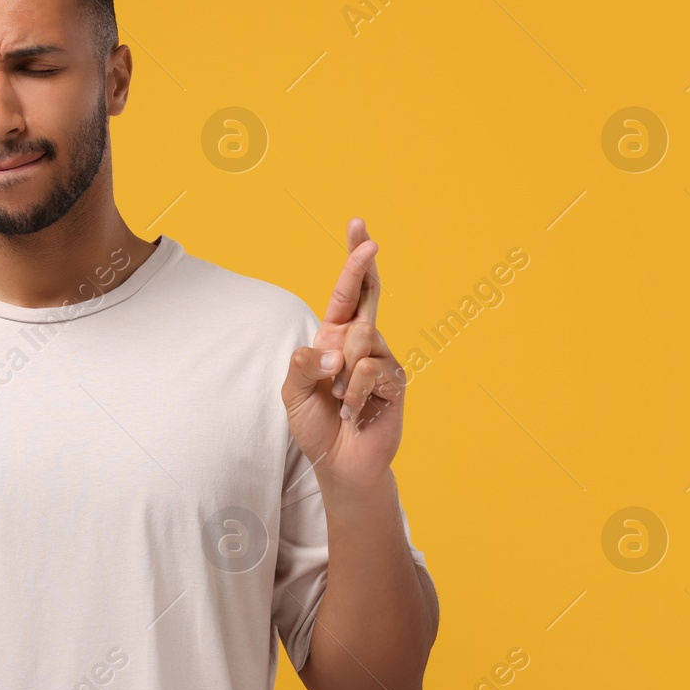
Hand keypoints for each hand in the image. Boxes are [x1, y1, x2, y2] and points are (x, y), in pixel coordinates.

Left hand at [281, 217, 405, 488]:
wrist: (339, 463)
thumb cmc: (317, 424)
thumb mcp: (293, 392)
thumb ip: (302, 365)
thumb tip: (333, 351)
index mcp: (335, 337)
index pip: (346, 292)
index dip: (353, 260)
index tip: (359, 226)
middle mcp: (363, 342)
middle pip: (369, 293)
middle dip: (363, 263)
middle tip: (368, 237)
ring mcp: (383, 359)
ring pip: (361, 340)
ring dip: (340, 373)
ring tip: (339, 400)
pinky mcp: (395, 382)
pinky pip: (369, 373)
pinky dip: (352, 396)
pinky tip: (353, 413)